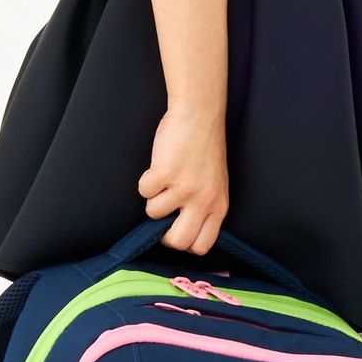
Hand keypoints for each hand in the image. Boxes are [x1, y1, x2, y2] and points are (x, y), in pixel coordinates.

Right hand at [138, 108, 229, 254]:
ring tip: (163, 178)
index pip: (201, 245)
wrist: (199, 115)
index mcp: (219, 206)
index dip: (184, 242)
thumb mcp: (215, 184)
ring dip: (152, 197)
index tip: (176, 229)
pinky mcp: (165, 174)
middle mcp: (203, 201)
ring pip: (153, 213)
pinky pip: (143, 191)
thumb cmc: (205, 148)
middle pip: (178, 241)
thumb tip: (180, 230)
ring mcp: (184, 188)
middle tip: (163, 214)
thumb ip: (204, 207)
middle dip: (163, 234)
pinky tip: (157, 166)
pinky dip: (144, 180)